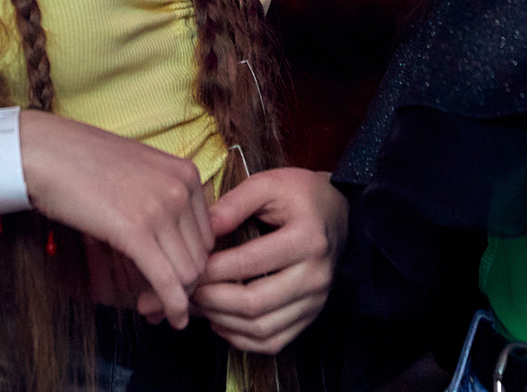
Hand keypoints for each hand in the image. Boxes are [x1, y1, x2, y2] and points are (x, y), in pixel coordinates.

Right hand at [19, 111, 213, 328]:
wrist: (45, 153)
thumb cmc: (83, 163)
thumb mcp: (139, 173)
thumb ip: (163, 199)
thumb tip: (173, 244)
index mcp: (186, 173)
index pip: (207, 235)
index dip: (192, 264)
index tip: (174, 282)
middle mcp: (181, 188)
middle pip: (200, 255)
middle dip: (185, 286)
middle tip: (162, 304)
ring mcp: (161, 207)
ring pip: (188, 272)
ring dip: (174, 299)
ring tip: (153, 309)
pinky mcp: (136, 230)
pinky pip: (167, 279)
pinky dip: (172, 305)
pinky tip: (170, 318)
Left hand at [189, 168, 348, 353]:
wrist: (340, 212)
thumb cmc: (300, 195)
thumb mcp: (269, 184)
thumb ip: (234, 203)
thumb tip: (203, 229)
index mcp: (306, 239)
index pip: (251, 263)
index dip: (214, 270)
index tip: (188, 267)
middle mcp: (315, 275)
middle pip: (255, 303)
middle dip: (213, 300)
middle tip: (186, 290)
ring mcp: (315, 300)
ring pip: (263, 329)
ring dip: (223, 322)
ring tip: (198, 306)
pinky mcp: (311, 316)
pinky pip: (274, 342)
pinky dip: (242, 339)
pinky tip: (221, 320)